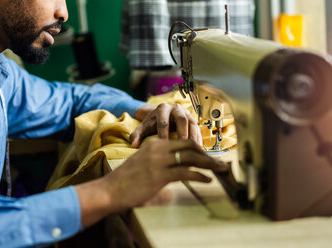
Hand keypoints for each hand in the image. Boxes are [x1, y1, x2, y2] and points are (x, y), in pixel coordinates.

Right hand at [107, 138, 226, 210]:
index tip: (209, 156)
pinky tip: (207, 179)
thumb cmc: (125, 181)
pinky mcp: (160, 174)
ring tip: (221, 169)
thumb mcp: (143, 164)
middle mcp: (158, 148)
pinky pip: (186, 172)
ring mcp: (159, 161)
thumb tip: (173, 170)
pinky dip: (200, 175)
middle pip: (190, 146)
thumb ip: (158, 162)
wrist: (110, 189)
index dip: (198, 148)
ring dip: (209, 163)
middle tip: (221, 162)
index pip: (182, 142)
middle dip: (208, 154)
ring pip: (192, 157)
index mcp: (154, 144)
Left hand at [131, 103, 201, 147]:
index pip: (163, 121)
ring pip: (192, 123)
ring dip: (193, 136)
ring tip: (194, 149)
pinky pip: (197, 127)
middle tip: (182, 145)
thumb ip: (136, 135)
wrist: (161, 115)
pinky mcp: (192, 118)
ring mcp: (185, 112)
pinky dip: (198, 138)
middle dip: (182, 133)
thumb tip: (134, 145)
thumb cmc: (152, 123)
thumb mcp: (143, 127)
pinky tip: (199, 149)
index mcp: (162, 109)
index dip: (164, 133)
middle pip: (181, 119)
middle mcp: (175, 108)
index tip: (164, 145)